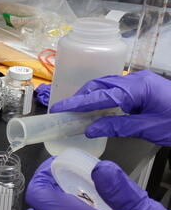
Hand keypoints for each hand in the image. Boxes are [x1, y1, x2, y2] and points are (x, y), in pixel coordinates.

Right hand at [50, 70, 170, 145]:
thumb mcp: (149, 128)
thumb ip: (118, 126)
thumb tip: (90, 129)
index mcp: (138, 87)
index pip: (101, 95)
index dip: (78, 102)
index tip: (61, 108)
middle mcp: (136, 80)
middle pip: (101, 84)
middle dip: (81, 96)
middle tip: (65, 110)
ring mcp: (140, 82)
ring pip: (107, 86)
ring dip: (90, 97)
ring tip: (76, 111)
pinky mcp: (142, 89)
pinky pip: (116, 90)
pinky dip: (102, 99)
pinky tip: (97, 110)